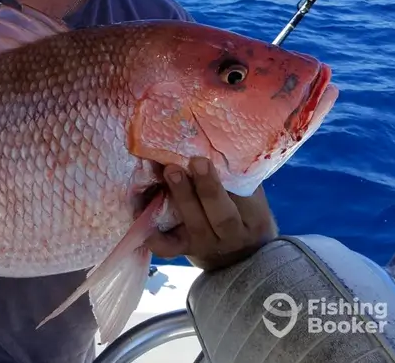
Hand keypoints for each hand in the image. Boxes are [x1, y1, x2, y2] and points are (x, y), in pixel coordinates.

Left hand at [145, 157, 277, 270]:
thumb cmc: (241, 212)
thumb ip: (237, 176)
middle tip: (194, 161)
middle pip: (221, 215)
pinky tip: (142, 215)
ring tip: (170, 171)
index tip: (208, 158)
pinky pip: (169, 247)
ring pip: (194, 225)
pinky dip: (155, 235)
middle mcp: (229, 235)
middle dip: (207, 188)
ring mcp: (204, 244)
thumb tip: (218, 140)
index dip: (227, 182)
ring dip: (182, 197)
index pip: (246, 203)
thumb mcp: (250, 196)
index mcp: (252, 219)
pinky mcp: (183, 249)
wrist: (236, 255)